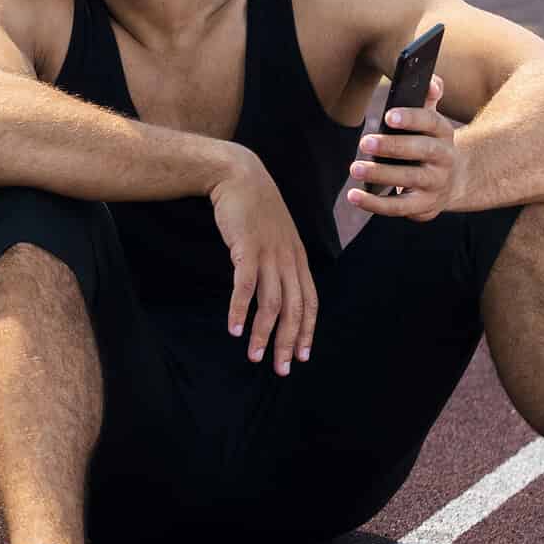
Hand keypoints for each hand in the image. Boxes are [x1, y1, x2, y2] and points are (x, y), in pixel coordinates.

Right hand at [209, 149, 316, 375]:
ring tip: (255, 356)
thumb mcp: (277, 234)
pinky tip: (235, 328)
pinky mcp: (246, 248)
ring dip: (264, 333)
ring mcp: (269, 253)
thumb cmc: (254, 207)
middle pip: (294, 309)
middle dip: (288, 342)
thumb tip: (276, 287)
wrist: (239, 175)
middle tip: (280, 369)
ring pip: (271, 303)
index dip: (306, 331)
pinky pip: (245, 286)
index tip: (300, 356)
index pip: (309, 301)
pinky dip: (240, 310)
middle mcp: (288, 258)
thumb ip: (280, 259)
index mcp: (298, 257)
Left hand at [347, 72, 458, 222]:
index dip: (411, 118)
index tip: (388, 115)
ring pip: (409, 179)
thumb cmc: (429, 143)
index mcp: (444, 133)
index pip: (431, 122)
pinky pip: (398, 207)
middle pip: (421, 151)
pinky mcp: (424, 206)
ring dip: (381, 174)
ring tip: (355, 168)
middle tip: (364, 142)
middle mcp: (444, 159)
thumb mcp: (431, 122)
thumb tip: (430, 81)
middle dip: (393, 146)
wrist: (453, 181)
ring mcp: (435, 184)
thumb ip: (427, 99)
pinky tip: (354, 196)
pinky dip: (375, 204)